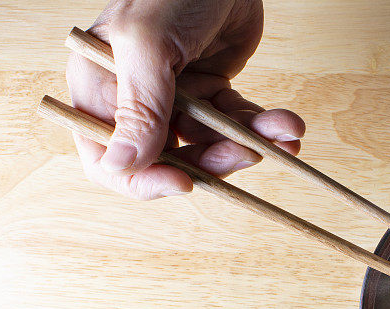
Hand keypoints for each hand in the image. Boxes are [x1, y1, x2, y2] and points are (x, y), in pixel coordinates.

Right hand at [66, 0, 304, 199]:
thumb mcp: (148, 45)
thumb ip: (139, 108)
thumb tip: (122, 167)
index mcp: (101, 91)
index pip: (111, 159)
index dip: (144, 180)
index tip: (184, 183)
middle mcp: (136, 101)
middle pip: (171, 158)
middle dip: (214, 159)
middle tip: (248, 151)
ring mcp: (176, 98)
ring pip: (211, 144)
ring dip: (250, 143)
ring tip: (283, 134)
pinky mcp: (212, 91)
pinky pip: (236, 122)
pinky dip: (263, 127)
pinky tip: (288, 128)